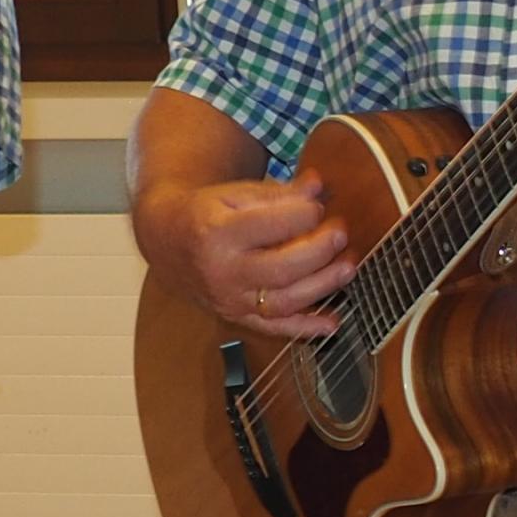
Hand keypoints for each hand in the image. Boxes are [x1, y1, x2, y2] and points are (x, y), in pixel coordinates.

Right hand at [140, 171, 350, 338]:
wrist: (167, 240)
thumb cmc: (208, 212)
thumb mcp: (236, 193)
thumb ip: (280, 193)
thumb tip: (319, 188)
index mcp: (217, 231)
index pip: (271, 225)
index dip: (304, 214)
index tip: (319, 206)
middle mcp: (222, 270)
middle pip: (282, 267)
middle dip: (320, 250)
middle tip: (342, 233)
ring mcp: (229, 298)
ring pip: (284, 301)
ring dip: (323, 286)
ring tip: (348, 266)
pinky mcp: (236, 316)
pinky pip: (274, 328)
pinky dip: (306, 328)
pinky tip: (332, 322)